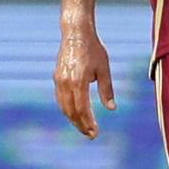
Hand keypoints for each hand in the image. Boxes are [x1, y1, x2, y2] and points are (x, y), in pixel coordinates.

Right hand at [54, 24, 116, 138]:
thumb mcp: (104, 69)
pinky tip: (76, 114)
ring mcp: (58, 80)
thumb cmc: (93, 49)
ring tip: (84, 127)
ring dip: (73, 119)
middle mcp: (65, 83)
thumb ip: (107, 89)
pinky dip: (68, 109)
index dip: (88, 122)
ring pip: (64, 106)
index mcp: (78, 81)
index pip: (82, 109)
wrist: (76, 33)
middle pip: (71, 111)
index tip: (95, 133)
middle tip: (91, 135)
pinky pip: (61, 98)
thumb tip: (111, 109)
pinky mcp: (57, 77)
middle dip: (80, 125)